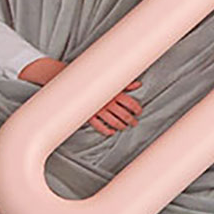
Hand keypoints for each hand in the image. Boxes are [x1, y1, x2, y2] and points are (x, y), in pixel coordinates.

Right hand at [17, 57, 142, 136]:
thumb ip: (125, 84)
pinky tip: (111, 132)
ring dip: (120, 126)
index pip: (129, 102)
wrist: (74, 83)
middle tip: (134, 123)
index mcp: (113, 92)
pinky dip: (106, 131)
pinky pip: (99, 126)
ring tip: (124, 127)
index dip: (136, 108)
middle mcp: (107, 101)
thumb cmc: (94, 81)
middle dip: (130, 120)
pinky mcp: (89, 116)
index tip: (139, 112)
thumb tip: (139, 84)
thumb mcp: (111, 80)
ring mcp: (98, 109)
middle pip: (123, 114)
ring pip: (113, 121)